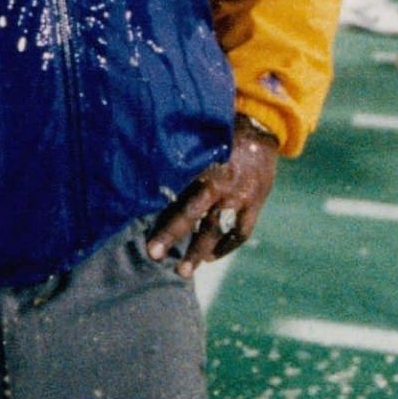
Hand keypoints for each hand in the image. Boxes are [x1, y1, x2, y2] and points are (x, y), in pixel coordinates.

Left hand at [147, 116, 278, 276]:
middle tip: (153, 254)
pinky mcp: (255, 203)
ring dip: (199, 252)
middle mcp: (218, 183)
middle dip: (170, 235)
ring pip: (216, 230)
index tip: (138, 219)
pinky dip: (226, 246)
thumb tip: (143, 172)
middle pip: (191, 214)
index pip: (173, 192)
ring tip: (184, 271)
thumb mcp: (195, 139)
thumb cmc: (217, 132)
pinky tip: (212, 257)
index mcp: (199, 165)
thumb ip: (176, 158)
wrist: (259, 127)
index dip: (156, 208)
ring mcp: (238, 196)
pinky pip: (240, 232)